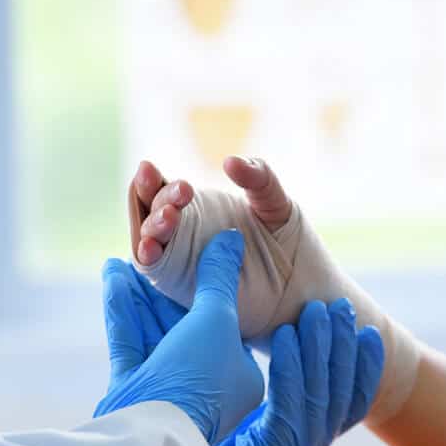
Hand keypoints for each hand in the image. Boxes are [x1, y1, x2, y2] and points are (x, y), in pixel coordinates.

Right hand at [96, 230, 263, 445]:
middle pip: (185, 326)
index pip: (226, 325)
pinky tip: (113, 273)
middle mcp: (204, 384)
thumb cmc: (198, 376)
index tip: (197, 257)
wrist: (152, 430)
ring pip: (154, 331)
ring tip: (127, 256)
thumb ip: (219, 277)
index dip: (209, 288)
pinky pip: (130, 340)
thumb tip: (230, 238)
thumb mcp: (217, 318)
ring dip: (141, 292)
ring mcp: (166, 389)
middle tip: (158, 252)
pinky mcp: (132, 390)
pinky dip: (122, 307)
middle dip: (168, 288)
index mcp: (239, 377)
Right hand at [131, 157, 293, 265]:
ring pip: (148, 238)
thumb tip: (229, 162)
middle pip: (151, 211)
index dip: (150, 179)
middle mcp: (179, 231)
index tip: (149, 167)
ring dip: (152, 226)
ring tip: (169, 216)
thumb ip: (257, 176)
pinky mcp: (179, 283)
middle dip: (159, 198)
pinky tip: (149, 247)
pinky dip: (147, 256)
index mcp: (192, 207)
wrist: (297, 281)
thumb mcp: (272, 199)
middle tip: (185, 191)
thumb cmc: (282, 239)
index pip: (160, 189)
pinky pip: (154, 269)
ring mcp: (177, 257)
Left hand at [214, 298, 383, 445]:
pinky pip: (289, 407)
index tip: (370, 333)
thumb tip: (287, 352)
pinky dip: (289, 369)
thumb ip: (274, 400)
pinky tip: (285, 338)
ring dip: (318, 350)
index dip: (364, 371)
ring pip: (318, 398)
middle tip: (340, 306)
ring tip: (314, 312)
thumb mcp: (244, 420)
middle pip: (338, 398)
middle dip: (342, 348)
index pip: (349, 410)